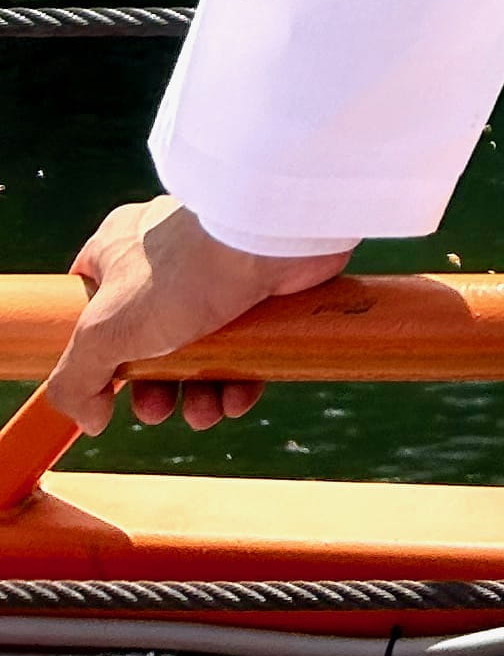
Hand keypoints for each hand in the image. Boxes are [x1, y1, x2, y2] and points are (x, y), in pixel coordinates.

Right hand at [41, 196, 351, 435]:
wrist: (274, 237)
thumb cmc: (184, 270)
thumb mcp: (105, 333)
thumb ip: (77, 380)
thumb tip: (91, 418)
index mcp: (119, 250)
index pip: (91, 301)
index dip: (93, 347)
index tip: (103, 382)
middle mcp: (167, 258)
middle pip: (146, 342)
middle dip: (153, 389)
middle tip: (159, 408)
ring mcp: (216, 274)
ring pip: (198, 352)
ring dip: (199, 396)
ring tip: (205, 412)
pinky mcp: (261, 291)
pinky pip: (243, 349)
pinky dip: (237, 382)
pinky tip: (237, 399)